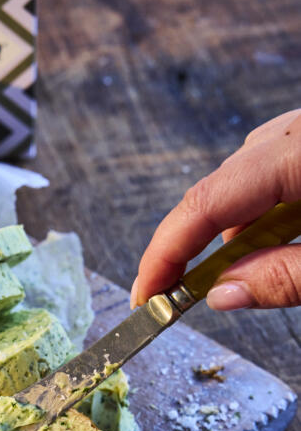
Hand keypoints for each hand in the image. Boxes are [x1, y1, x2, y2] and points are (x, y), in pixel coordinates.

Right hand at [132, 108, 300, 308]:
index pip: (206, 202)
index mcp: (300, 153)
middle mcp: (297, 132)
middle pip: (220, 188)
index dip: (165, 253)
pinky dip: (266, 210)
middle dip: (196, 246)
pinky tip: (284, 241)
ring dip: (239, 230)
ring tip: (251, 273)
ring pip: (247, 178)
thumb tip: (222, 295)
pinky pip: (275, 168)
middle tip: (180, 298)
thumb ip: (287, 277)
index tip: (146, 295)